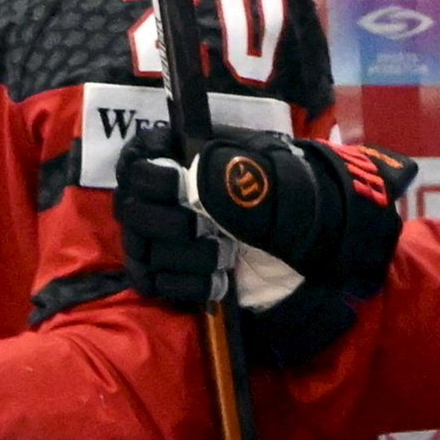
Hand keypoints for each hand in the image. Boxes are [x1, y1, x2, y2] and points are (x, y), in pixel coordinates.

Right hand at [123, 119, 409, 309]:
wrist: (307, 243)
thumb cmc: (288, 196)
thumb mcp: (277, 176)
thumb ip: (239, 175)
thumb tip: (196, 183)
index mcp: (177, 154)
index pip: (136, 164)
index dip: (153, 180)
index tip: (182, 189)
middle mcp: (157, 194)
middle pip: (132, 212)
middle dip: (173, 228)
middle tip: (214, 234)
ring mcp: (158, 235)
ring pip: (142, 250)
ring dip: (185, 259)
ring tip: (225, 259)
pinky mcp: (165, 271)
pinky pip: (152, 282)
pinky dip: (184, 286)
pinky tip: (217, 282)